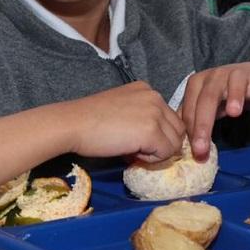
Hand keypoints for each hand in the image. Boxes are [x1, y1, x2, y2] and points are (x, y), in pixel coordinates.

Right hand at [65, 81, 183, 162]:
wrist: (73, 124)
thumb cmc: (90, 121)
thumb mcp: (123, 110)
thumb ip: (143, 118)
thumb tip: (159, 142)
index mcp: (148, 90)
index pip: (169, 117)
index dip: (156, 134)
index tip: (134, 138)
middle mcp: (155, 97)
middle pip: (177, 129)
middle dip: (161, 143)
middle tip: (135, 148)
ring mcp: (155, 113)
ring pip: (175, 143)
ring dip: (157, 152)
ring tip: (132, 150)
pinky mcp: (151, 131)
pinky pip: (166, 153)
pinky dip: (151, 159)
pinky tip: (130, 153)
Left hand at [182, 63, 249, 158]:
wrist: (249, 81)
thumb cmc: (223, 97)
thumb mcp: (204, 109)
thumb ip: (193, 122)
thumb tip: (178, 145)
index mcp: (197, 83)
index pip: (191, 108)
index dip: (191, 131)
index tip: (195, 153)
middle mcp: (216, 75)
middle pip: (208, 98)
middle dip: (204, 124)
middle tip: (202, 147)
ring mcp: (240, 73)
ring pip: (236, 83)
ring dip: (235, 96)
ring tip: (235, 113)